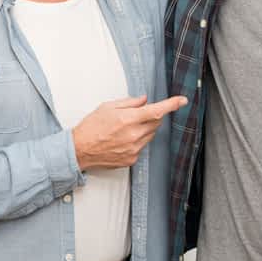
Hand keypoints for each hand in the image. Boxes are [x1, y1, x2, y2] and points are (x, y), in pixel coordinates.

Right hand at [72, 95, 187, 169]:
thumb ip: (129, 102)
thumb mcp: (107, 107)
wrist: (79, 150)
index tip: (182, 100)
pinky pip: (142, 147)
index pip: (156, 110)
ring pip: (150, 135)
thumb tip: (144, 100)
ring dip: (144, 129)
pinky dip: (137, 141)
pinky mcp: (132, 159)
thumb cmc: (90, 127)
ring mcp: (134, 149)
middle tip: (136, 115)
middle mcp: (133, 135)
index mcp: (128, 119)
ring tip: (125, 129)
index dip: (172, 105)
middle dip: (151, 116)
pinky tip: (122, 140)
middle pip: (155, 122)